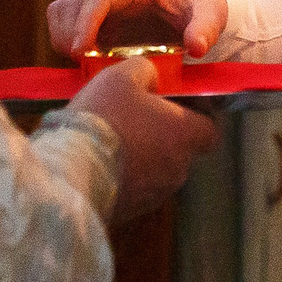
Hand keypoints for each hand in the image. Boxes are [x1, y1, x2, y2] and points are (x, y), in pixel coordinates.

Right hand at [47, 0, 228, 57]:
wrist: (197, 1)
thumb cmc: (202, 4)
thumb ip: (205, 28)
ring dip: (64, 39)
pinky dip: (68, 43)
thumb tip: (196, 48)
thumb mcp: (211, 13)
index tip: (80, 52)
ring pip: (62, 13)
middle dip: (69, 35)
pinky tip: (88, 63)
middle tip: (84, 64)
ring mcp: (103, 5)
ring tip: (84, 63)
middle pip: (71, 5)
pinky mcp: (98, 20)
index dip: (84, 24)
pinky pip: (66, 25)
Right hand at [70, 57, 220, 223]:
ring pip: (159, 171)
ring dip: (144, 158)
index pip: (210, 131)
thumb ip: (147, 71)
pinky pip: (138, 190)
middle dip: (164, 136)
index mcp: (185, 135)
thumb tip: (154, 77)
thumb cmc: (103, 118)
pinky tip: (102, 163)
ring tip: (114, 141)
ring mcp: (157, 194)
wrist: (71, 170)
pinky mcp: (133, 211)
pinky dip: (127, 178)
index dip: (197, 117)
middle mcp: (178, 168)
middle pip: (181, 150)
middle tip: (136, 120)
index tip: (177, 107)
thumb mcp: (123, 76)